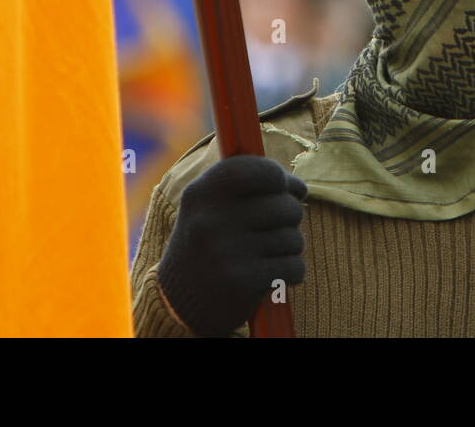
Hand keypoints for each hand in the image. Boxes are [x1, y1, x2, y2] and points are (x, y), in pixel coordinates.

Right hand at [157, 154, 306, 335]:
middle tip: (274, 227)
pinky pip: (294, 267)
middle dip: (291, 216)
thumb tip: (298, 187)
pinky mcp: (240, 283)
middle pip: (285, 206)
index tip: (283, 187)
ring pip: (293, 239)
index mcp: (201, 193)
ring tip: (267, 254)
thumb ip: (248, 184)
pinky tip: (272, 276)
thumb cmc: (209, 243)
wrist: (177, 304)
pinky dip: (292, 273)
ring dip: (290, 248)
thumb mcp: (210, 205)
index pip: (257, 170)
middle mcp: (209, 220)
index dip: (279, 176)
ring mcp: (224, 252)